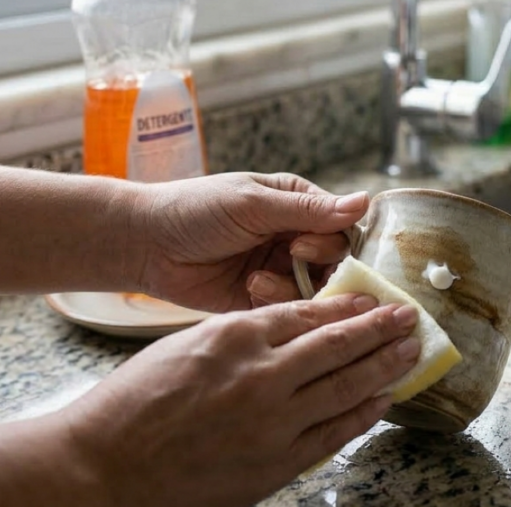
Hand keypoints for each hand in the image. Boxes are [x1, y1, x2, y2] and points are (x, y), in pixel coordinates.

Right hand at [43, 295, 418, 506]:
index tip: (373, 301)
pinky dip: (364, 412)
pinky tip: (384, 398)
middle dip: (381, 329)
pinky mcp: (277, 462)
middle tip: (410, 317)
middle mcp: (262, 375)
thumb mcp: (188, 345)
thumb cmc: (135, 402)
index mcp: (236, 336)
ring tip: (411, 351)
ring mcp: (273, 422)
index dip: (348, 307)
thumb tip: (296, 326)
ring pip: (346, 386)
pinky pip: (335, 431)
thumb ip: (245, 334)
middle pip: (338, 345)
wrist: (103, 467)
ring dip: (385, 366)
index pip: (309, 314)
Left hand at [133, 172, 367, 312]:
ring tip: (258, 280)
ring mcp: (282, 270)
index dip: (336, 241)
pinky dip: (277, 302)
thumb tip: (366, 201)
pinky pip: (290, 309)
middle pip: (337, 262)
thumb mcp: (253, 204)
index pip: (343, 227)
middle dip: (319, 267)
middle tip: (291, 259)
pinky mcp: (264, 299)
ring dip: (293, 287)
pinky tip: (250, 289)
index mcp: (300, 204)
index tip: (303, 244)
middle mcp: (297, 236)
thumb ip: (309, 209)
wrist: (143, 244)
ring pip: (316, 289)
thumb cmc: (195, 210)